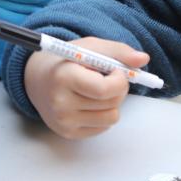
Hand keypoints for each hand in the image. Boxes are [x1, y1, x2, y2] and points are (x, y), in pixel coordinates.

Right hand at [24, 38, 149, 139]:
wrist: (37, 79)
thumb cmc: (67, 61)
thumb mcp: (90, 47)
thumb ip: (118, 52)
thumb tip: (143, 59)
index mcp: (64, 77)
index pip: (104, 89)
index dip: (119, 80)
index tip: (116, 71)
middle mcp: (61, 103)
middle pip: (111, 103)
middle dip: (118, 89)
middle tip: (107, 78)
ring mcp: (64, 121)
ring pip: (111, 118)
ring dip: (112, 103)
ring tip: (98, 91)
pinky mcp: (68, 133)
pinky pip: (103, 127)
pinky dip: (103, 114)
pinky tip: (90, 103)